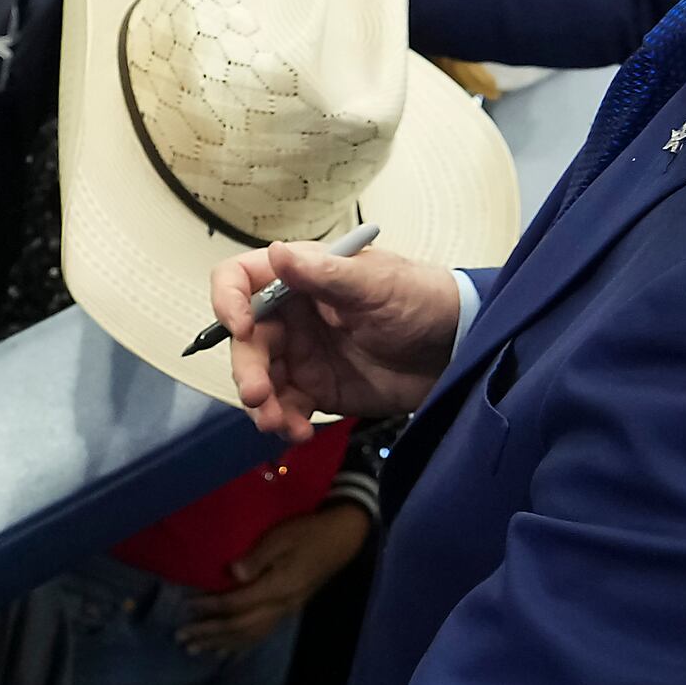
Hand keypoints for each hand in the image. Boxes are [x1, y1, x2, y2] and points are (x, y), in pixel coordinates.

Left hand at [177, 503, 371, 654]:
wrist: (340, 538)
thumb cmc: (308, 532)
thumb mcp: (281, 537)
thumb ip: (257, 557)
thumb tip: (233, 573)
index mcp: (279, 587)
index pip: (238, 603)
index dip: (212, 606)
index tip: (188, 606)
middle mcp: (282, 606)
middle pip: (241, 627)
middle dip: (210, 633)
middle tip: (182, 638)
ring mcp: (287, 611)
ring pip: (250, 635)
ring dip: (221, 643)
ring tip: (196, 650)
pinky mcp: (289, 610)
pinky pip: (262, 634)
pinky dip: (241, 645)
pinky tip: (227, 652)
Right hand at [212, 238, 462, 440]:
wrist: (457, 349)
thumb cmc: (420, 300)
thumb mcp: (376, 284)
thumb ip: (325, 274)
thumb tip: (279, 252)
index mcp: (301, 278)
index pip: (242, 279)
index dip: (228, 300)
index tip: (239, 326)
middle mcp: (293, 315)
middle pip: (246, 340)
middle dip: (246, 369)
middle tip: (259, 396)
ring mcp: (303, 354)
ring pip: (260, 378)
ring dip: (261, 404)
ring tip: (278, 423)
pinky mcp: (317, 388)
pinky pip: (286, 407)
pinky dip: (285, 422)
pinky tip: (299, 432)